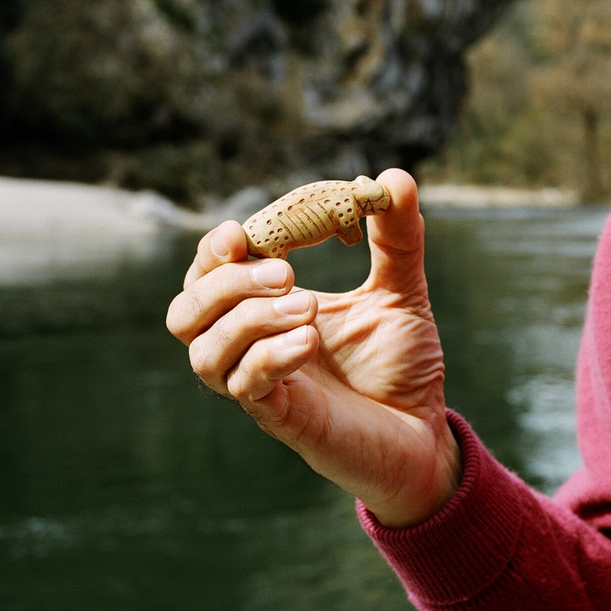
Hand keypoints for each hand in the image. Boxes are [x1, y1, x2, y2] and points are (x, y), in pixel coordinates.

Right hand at [166, 170, 460, 527]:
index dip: (215, 249)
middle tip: (285, 273)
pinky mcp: (283, 420)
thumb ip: (397, 238)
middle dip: (222, 283)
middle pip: (184, 312)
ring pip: (203, 353)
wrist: (425, 433)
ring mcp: (263, 386)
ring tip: (306, 306)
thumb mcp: (404, 290)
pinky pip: (246, 389)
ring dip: (246, 319)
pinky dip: (269, 358)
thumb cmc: (402, 364)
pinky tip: (309, 342)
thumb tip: (395, 177)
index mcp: (269, 308)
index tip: (243, 233)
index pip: (211, 272)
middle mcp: (254, 346)